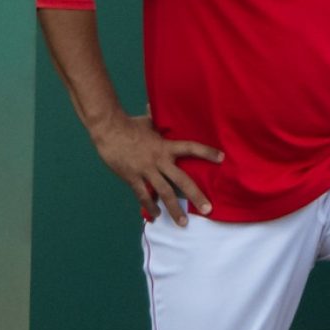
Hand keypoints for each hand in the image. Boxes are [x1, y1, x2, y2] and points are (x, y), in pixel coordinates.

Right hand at [90, 114, 222, 226]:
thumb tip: (158, 106)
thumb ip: (158, 120)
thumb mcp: (149, 122)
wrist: (108, 131)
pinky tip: (156, 215)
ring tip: (183, 223)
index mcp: (166, 146)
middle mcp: (159, 160)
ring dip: (174, 209)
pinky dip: (150, 206)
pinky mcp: (132, 179)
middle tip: (208, 209)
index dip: (207, 152)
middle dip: (196, 195)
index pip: (191, 148)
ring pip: (164, 194)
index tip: (222, 158)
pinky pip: (143, 196)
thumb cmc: (129, 125)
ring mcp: (146, 171)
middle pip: (182, 181)